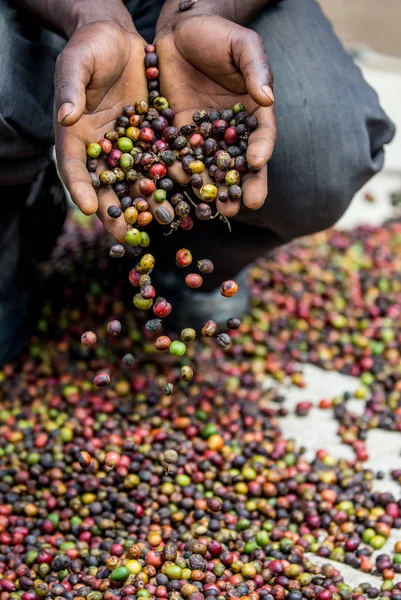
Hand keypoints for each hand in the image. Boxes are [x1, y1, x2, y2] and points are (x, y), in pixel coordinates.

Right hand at [54, 21, 172, 242]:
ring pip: (134, 180)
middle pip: (105, 184)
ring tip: (158, 223)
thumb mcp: (76, 63)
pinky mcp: (150, 138)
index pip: (73, 165)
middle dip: (115, 210)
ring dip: (145, 203)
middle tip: (125, 235)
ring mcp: (126, 146)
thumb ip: (71, 89)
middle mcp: (101, 147)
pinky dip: (168, 180)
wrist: (119, 38)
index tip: (89, 208)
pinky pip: (158, 162)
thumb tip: (66, 116)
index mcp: (75, 134)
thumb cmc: (90, 47)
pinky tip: (181, 196)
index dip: (80, 187)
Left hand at [155, 15, 275, 217]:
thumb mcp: (242, 45)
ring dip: (211, 189)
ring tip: (213, 210)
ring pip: (210, 167)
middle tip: (242, 207)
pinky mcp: (178, 135)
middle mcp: (231, 130)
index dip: (261, 149)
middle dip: (242, 186)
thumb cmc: (217, 34)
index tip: (257, 163)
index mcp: (253, 111)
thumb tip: (267, 98)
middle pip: (239, 162)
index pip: (262, 135)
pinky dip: (179, 172)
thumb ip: (256, 68)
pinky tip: (178, 186)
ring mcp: (204, 136)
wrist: (178, 31)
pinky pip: (180, 156)